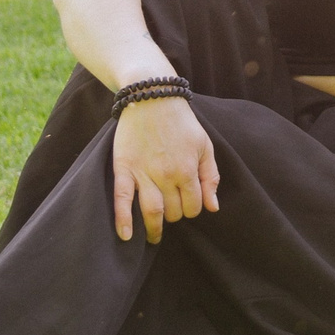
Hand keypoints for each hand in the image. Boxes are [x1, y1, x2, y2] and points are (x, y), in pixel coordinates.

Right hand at [110, 97, 219, 243]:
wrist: (153, 97)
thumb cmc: (182, 122)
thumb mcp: (205, 145)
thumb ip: (210, 176)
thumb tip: (212, 207)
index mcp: (188, 170)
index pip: (194, 206)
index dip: (193, 208)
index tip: (188, 204)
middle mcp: (167, 175)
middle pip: (173, 212)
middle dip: (175, 215)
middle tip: (171, 210)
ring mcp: (144, 173)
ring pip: (152, 212)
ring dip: (154, 229)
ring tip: (154, 237)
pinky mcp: (124, 168)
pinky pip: (122, 199)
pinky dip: (123, 219)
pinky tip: (125, 235)